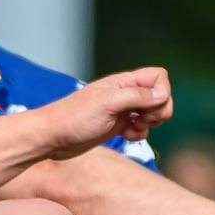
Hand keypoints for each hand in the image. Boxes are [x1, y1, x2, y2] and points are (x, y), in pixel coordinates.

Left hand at [46, 67, 173, 154]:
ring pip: (151, 112)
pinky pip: (140, 127)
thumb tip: (162, 94)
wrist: (52, 138)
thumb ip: (136, 97)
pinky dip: (139, 133)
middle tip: (142, 119)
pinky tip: (126, 136)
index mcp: (122, 83)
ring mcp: (120, 110)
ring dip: (149, 123)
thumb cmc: (74, 118)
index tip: (148, 107)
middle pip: (159, 95)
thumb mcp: (107, 104)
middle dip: (158, 110)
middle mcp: (124, 94)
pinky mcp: (115, 126)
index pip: (158, 77)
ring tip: (133, 129)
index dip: (161, 92)